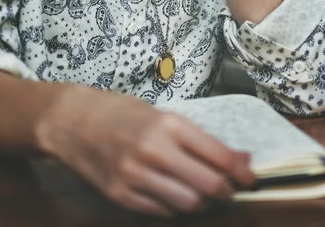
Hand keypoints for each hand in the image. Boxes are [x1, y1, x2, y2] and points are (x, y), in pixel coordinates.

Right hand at [36, 85, 256, 215]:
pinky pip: (160, 211)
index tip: (252, 179)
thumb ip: (198, 139)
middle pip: (207, 185)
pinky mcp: (119, 195)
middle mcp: (154, 150)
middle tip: (231, 190)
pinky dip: (174, 207)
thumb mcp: (163, 115)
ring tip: (203, 192)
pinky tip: (175, 195)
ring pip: (187, 204)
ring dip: (201, 202)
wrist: (72, 121)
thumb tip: (238, 158)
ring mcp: (135, 176)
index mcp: (169, 124)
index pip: (217, 155)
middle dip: (226, 192)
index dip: (240, 171)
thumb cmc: (122, 112)